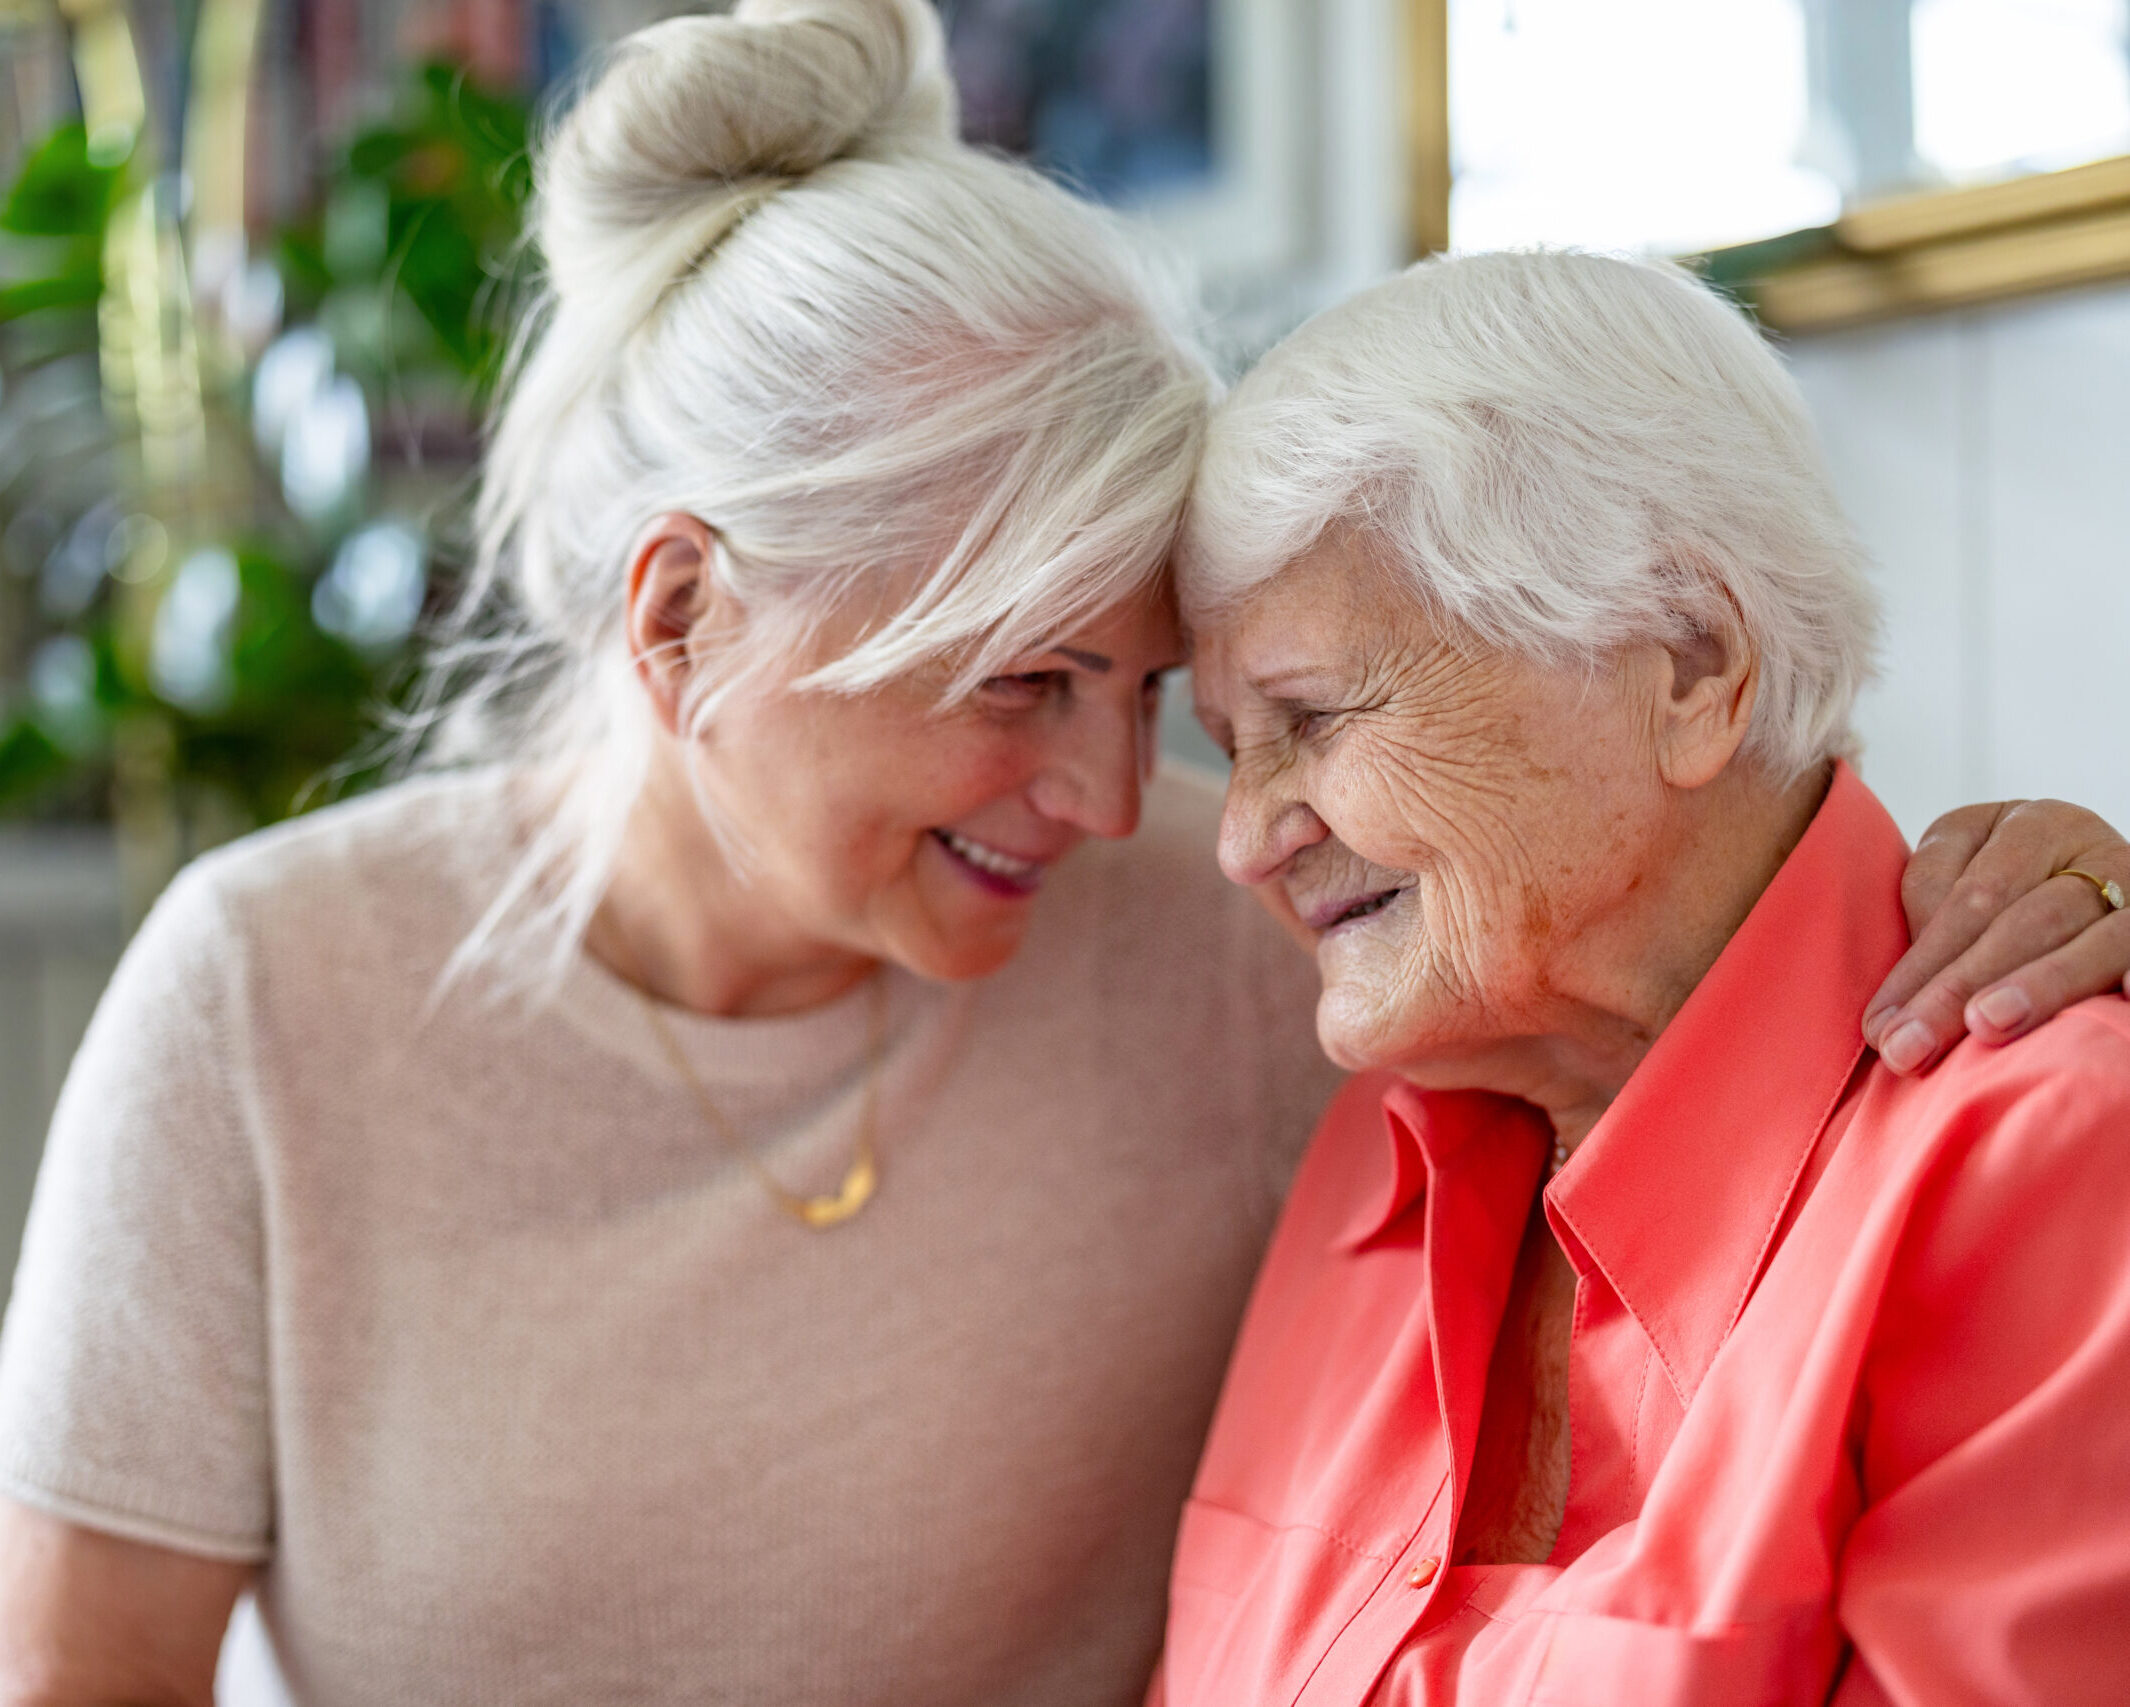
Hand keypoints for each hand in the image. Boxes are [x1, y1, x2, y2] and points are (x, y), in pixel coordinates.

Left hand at [1864, 800, 2129, 1074]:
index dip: (1921, 965)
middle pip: (2020, 918)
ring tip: (1986, 1025)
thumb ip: (1934, 914)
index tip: (1880, 1029)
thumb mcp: (1962, 878)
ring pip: (2090, 936)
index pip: (1968, 896)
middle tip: (1911, 1047)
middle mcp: (2084, 843)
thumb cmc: (2003, 896)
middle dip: (1957, 988)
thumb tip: (1900, 1000)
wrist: (2088, 882)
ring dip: (2039, 984)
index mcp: (2022, 824)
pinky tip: (2127, 997)